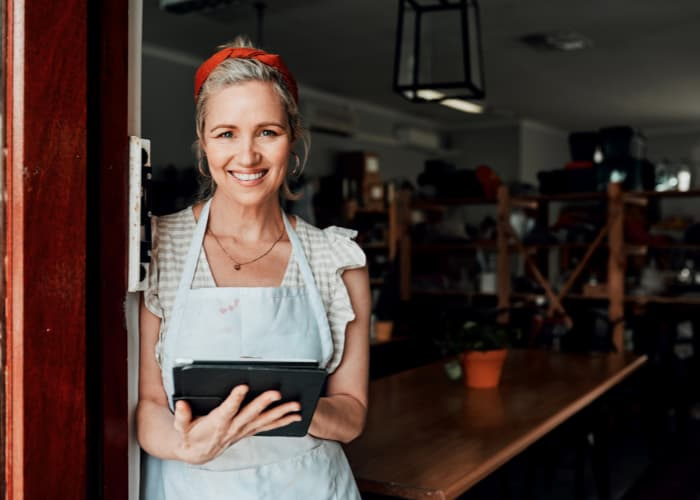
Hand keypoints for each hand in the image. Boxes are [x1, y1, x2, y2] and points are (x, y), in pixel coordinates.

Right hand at [172, 385, 301, 463]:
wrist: (198, 453)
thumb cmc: (190, 435)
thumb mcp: (181, 427)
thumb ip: (181, 416)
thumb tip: (181, 404)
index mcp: (217, 423)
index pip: (227, 410)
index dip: (235, 399)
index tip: (243, 386)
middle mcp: (233, 427)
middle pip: (251, 414)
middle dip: (264, 403)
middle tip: (277, 392)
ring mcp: (243, 430)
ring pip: (265, 421)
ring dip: (281, 413)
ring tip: (296, 405)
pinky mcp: (249, 431)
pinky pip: (268, 427)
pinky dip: (282, 421)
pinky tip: (296, 416)